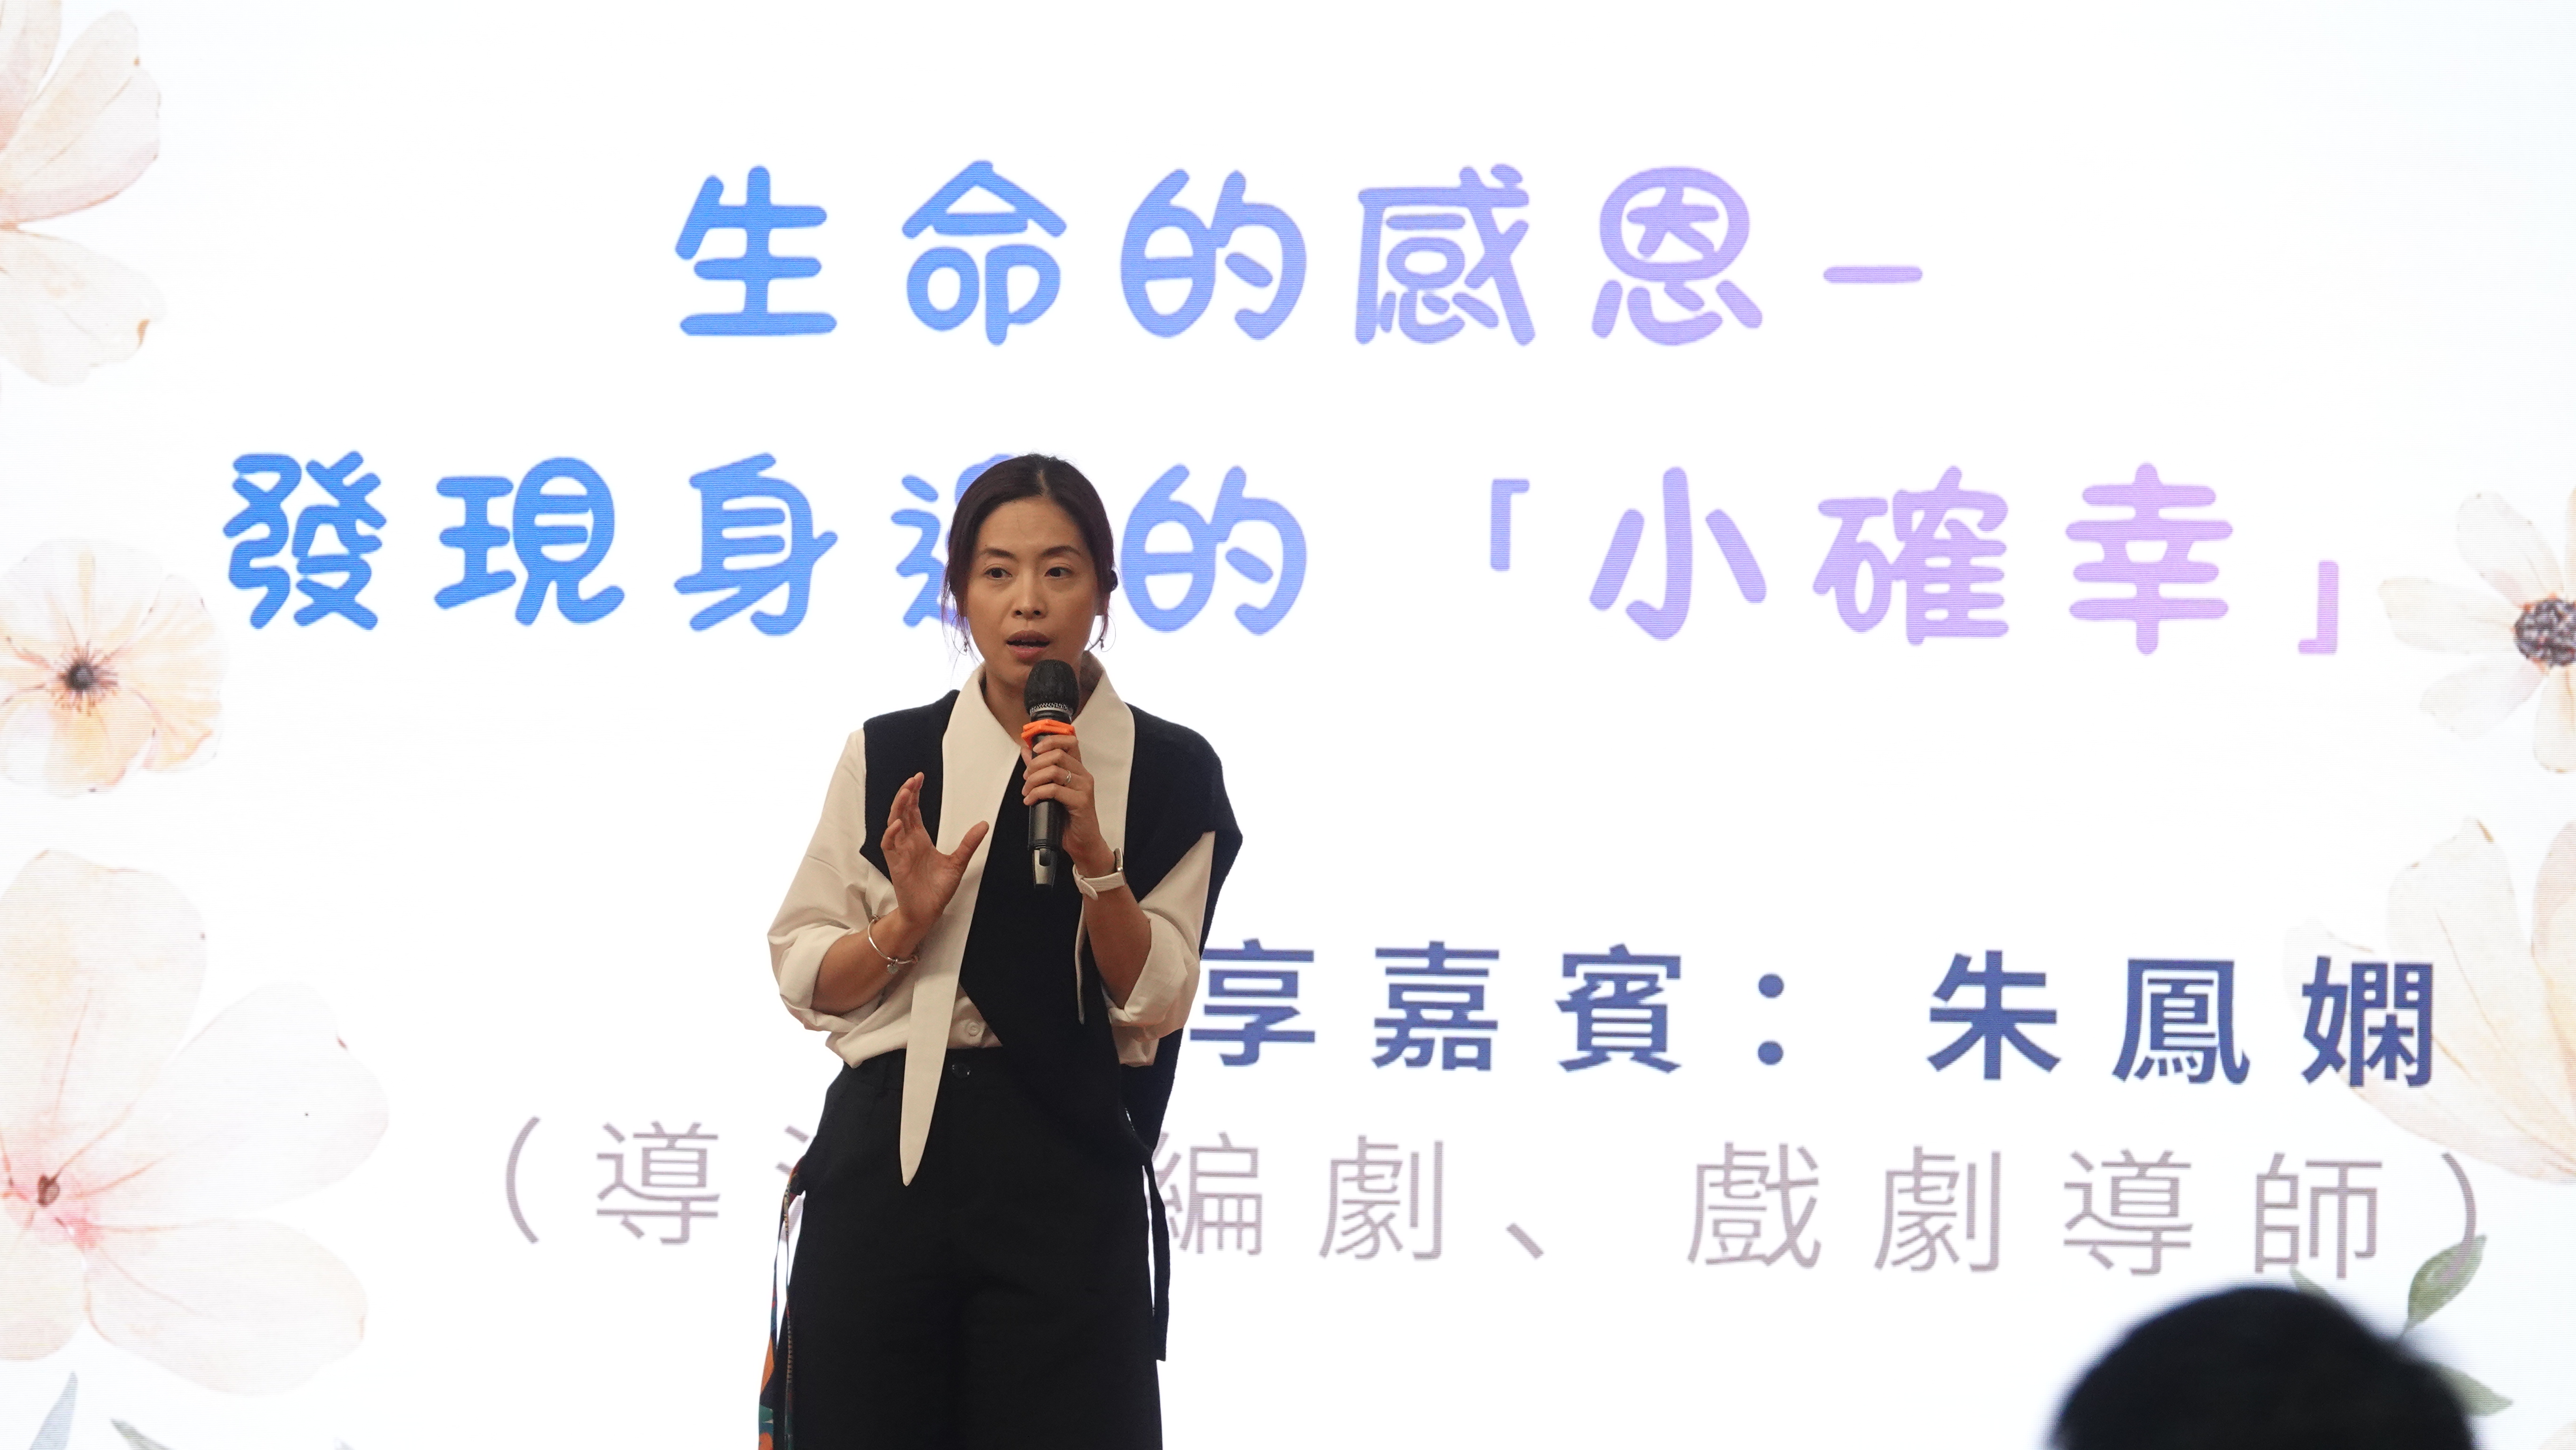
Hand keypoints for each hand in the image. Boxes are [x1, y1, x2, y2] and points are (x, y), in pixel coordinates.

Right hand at [881, 772, 988, 941]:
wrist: (928, 912)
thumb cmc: (936, 890)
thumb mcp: (958, 862)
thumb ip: (969, 843)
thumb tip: (983, 825)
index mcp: (919, 839)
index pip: (913, 810)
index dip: (914, 794)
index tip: (919, 778)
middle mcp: (908, 842)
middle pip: (902, 812)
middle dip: (906, 794)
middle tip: (913, 779)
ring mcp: (900, 852)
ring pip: (893, 824)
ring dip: (897, 808)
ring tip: (905, 793)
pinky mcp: (895, 864)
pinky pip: (888, 845)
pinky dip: (891, 834)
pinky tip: (898, 824)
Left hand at [1024, 731, 1113, 879]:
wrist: (1082, 843)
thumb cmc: (1068, 818)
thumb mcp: (1052, 790)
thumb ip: (1040, 769)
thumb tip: (1026, 751)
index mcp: (1078, 769)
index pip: (1069, 741)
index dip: (1050, 739)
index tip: (1034, 748)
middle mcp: (1083, 775)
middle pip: (1058, 754)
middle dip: (1035, 764)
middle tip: (1026, 778)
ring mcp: (1084, 788)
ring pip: (1054, 770)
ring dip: (1034, 780)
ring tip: (1027, 792)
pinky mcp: (1081, 801)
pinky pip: (1055, 790)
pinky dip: (1037, 794)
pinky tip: (1031, 800)